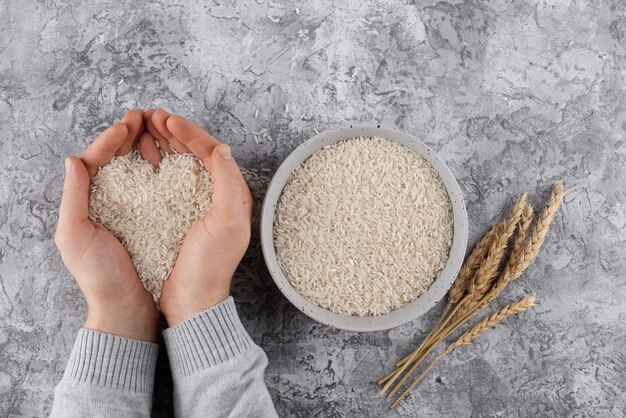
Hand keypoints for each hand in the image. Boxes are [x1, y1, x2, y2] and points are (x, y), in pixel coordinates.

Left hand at [55, 110, 159, 341]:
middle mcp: (108, 202)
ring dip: (146, 146)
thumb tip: (73, 159)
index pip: (96, 160)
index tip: (127, 124)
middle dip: (130, 135)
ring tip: (158, 129)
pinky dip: (161, 168)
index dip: (111, 139)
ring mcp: (131, 211)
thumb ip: (73, 197)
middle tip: (145, 116)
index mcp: (86, 203)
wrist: (127, 308)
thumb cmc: (100, 277)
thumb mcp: (75, 236)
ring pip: (137, 169)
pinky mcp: (152, 220)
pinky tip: (170, 159)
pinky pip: (155, 187)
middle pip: (117, 159)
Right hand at [140, 109, 252, 325]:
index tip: (167, 119)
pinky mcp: (179, 215)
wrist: (193, 299)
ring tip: (145, 128)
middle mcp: (217, 195)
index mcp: (231, 194)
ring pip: (182, 163)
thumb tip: (222, 147)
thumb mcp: (227, 222)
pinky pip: (170, 181)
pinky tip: (144, 157)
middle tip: (152, 116)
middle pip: (195, 153)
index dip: (189, 132)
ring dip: (165, 144)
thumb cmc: (210, 265)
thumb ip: (228, 183)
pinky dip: (158, 164)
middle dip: (174, 132)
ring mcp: (197, 204)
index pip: (211, 152)